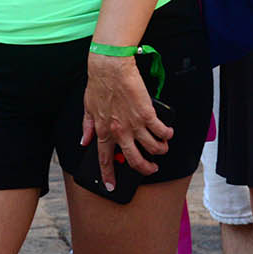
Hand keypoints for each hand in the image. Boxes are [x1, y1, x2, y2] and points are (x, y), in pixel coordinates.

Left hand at [80, 51, 171, 188]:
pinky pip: (160, 131)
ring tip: (162, 148)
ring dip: (159, 151)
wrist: (110, 67)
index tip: (110, 186)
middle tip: (151, 169)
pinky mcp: (147, 113)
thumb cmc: (99, 84)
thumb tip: (84, 141)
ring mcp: (134, 124)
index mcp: (103, 131)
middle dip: (145, 168)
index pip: (105, 159)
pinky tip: (168, 133)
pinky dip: (166, 135)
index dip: (108, 175)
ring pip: (151, 148)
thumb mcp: (87, 108)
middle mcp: (119, 131)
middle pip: (134, 160)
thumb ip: (87, 127)